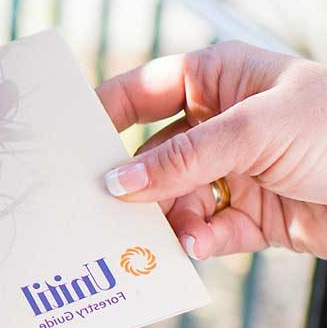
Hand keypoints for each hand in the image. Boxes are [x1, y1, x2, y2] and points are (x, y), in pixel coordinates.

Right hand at [97, 41, 326, 260]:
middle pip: (151, 158)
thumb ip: (182, 158)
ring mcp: (231, 174)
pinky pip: (203, 232)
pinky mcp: (246, 217)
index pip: (141, 93)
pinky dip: (196, 241)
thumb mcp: (257, 130)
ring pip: (171, 202)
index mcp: (217, 81)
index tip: (69, 150)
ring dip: (166, 222)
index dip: (103, 118)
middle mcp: (218, 126)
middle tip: (103, 214)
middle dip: (132, 188)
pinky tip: (197, 246)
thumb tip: (116, 182)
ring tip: (161, 239)